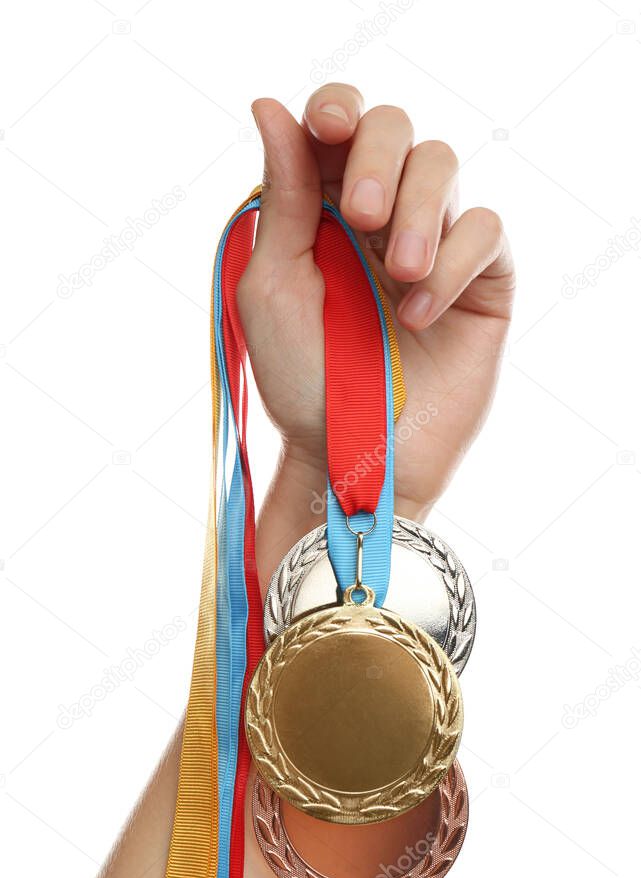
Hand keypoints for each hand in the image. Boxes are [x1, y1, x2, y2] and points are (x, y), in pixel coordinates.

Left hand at [237, 84, 514, 520]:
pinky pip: (484, 230)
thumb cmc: (304, 380)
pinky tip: (421, 316)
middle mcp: (379, 215)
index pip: (337, 126)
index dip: (337, 109)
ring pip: (444, 164)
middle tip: (359, 215)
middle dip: (378, 156)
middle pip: (396, 127)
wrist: (355, 456)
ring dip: (418, 210)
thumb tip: (269, 105)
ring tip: (397, 275)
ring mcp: (433, 244)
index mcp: (322, 208)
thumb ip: (283, 199)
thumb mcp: (274, 287)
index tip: (328, 127)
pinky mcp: (482, 279)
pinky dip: (453, 265)